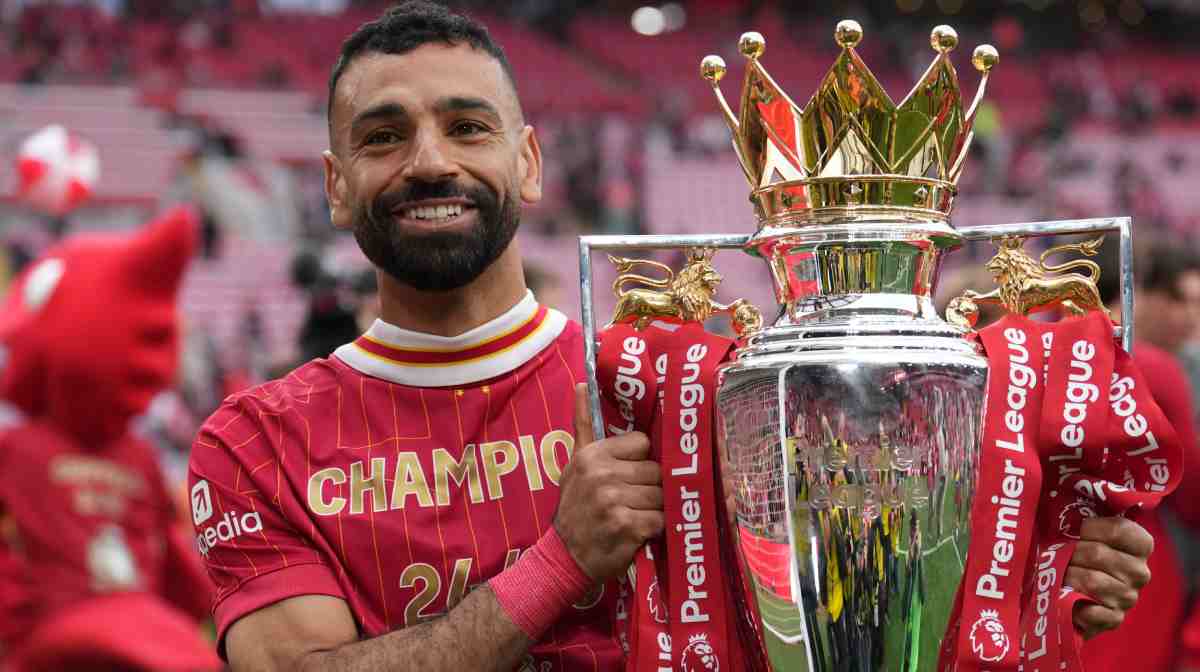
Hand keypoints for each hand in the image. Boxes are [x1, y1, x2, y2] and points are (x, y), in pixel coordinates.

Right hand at [553, 383, 663, 582]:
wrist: (564, 557)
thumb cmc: (575, 509)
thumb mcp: (575, 464)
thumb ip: (584, 426)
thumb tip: (582, 384)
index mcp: (592, 455)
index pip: (642, 443)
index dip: (641, 462)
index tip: (630, 477)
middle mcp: (602, 474)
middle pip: (656, 471)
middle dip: (651, 488)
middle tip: (634, 503)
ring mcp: (614, 500)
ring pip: (662, 495)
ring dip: (655, 510)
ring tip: (636, 517)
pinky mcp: (627, 526)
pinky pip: (661, 520)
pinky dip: (655, 530)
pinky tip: (638, 533)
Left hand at [1066, 516, 1152, 638]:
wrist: (1071, 593)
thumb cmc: (1077, 555)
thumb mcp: (1083, 532)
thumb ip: (1083, 522)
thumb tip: (1070, 520)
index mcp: (1138, 546)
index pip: (1120, 529)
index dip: (1091, 528)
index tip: (1077, 531)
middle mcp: (1139, 572)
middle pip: (1098, 553)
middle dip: (1070, 552)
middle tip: (1058, 555)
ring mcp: (1128, 597)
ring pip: (1092, 580)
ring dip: (1067, 576)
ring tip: (1059, 574)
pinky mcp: (1114, 619)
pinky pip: (1092, 610)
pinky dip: (1072, 603)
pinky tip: (1066, 596)